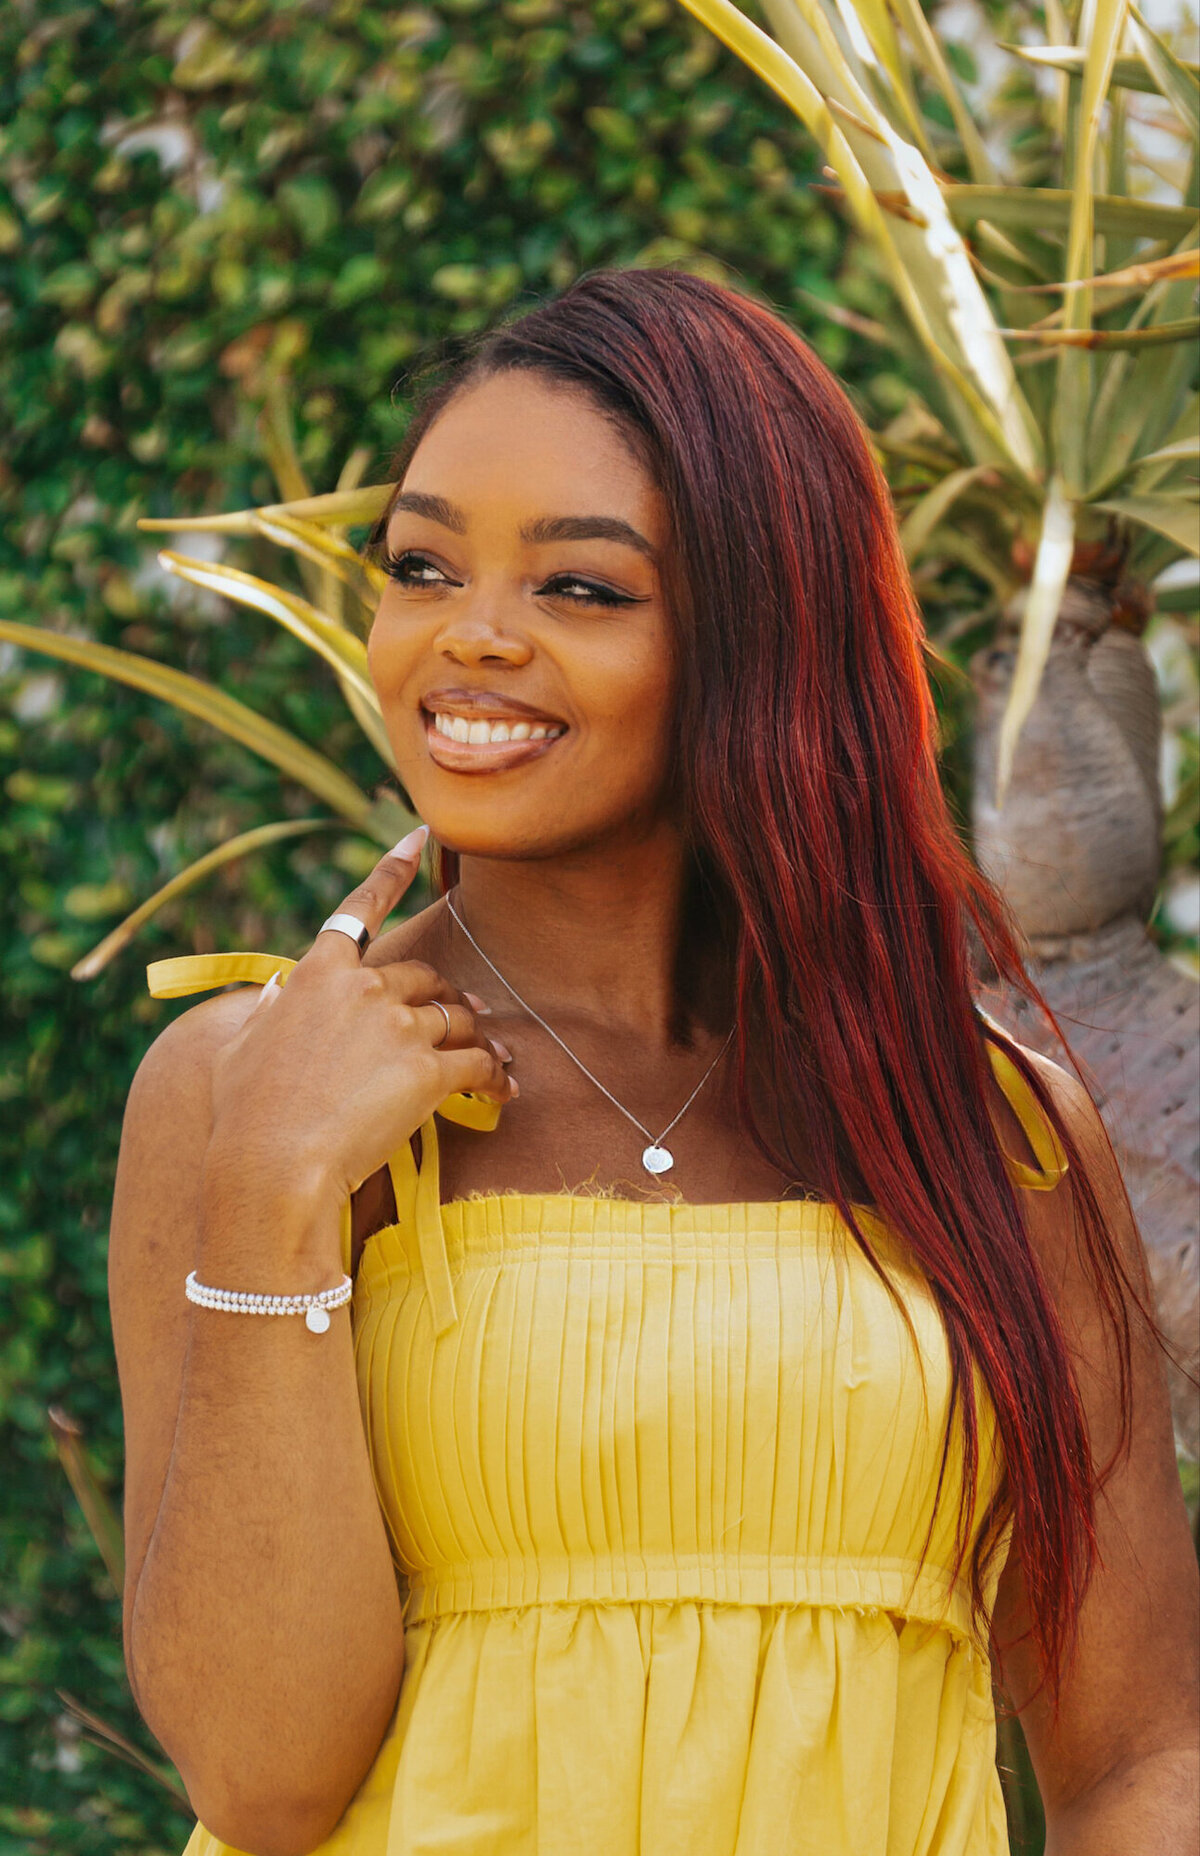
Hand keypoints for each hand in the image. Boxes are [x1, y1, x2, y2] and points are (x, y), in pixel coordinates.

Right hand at [205, 829, 515, 1214]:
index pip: (359, 910)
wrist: (271, 1166)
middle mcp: (364, 988)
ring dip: (479, 1036)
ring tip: (496, 1059)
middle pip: (425, 977)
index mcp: (316, 974)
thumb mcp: (236, 1050)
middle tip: (469, 1013)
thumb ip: (264, 1014)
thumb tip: (272, 996)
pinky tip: (502, 1093)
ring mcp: (399, 1028)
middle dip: (447, 995)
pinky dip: (495, 1078)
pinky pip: (478, 1066)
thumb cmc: (244, 1116)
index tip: (419, 837)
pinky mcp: (429, 1072)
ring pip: (458, 1019)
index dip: (391, 871)